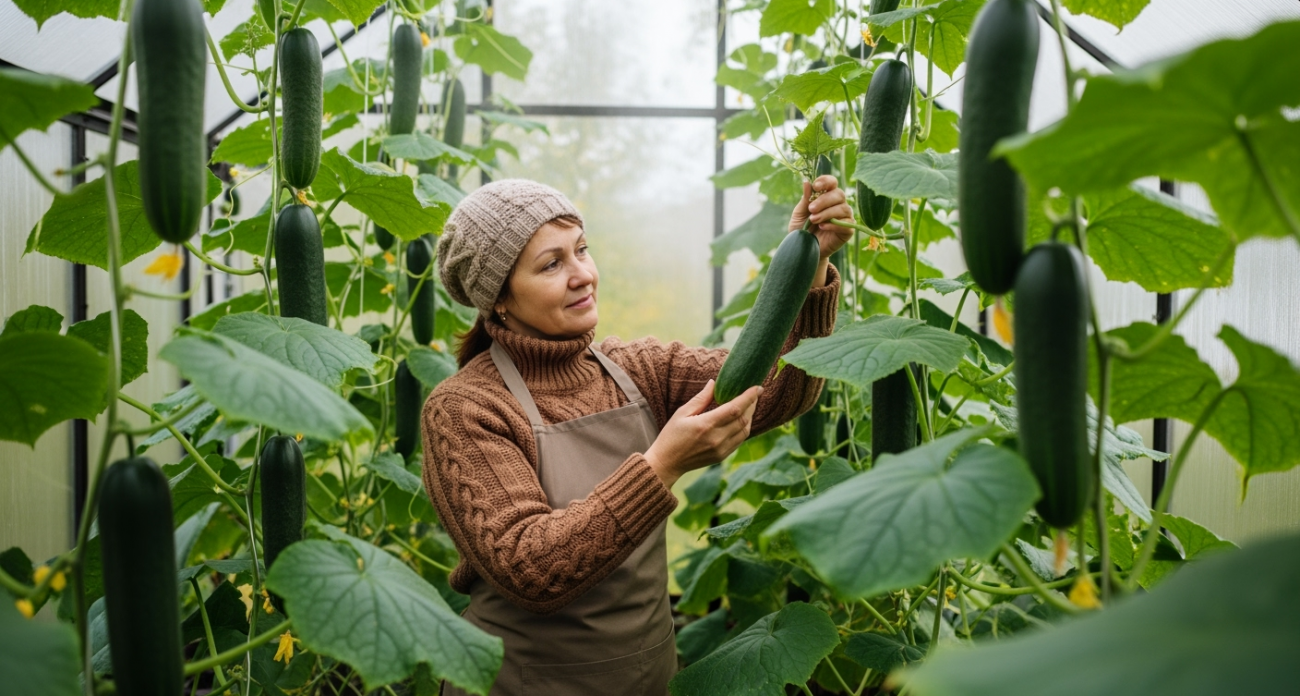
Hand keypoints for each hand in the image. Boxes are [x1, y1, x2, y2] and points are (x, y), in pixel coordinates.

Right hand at [644, 379, 761, 488]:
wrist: (667, 462)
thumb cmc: (671, 435)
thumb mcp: (682, 413)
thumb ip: (701, 398)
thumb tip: (714, 383)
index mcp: (706, 425)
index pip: (735, 408)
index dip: (749, 397)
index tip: (758, 387)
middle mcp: (716, 438)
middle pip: (743, 418)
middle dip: (752, 404)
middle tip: (754, 393)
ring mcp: (721, 449)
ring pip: (745, 430)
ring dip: (750, 416)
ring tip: (749, 404)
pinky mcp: (722, 456)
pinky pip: (740, 440)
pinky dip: (744, 427)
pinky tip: (742, 419)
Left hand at [788, 175, 855, 259]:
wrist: (804, 249)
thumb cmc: (802, 230)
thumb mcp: (800, 213)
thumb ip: (805, 199)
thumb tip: (807, 182)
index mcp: (826, 196)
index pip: (831, 182)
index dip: (825, 181)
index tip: (816, 186)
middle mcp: (838, 204)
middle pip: (838, 194)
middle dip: (824, 200)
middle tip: (811, 209)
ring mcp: (845, 217)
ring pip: (843, 208)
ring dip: (827, 213)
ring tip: (813, 220)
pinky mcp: (848, 230)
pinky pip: (846, 223)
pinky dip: (834, 224)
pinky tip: (823, 226)